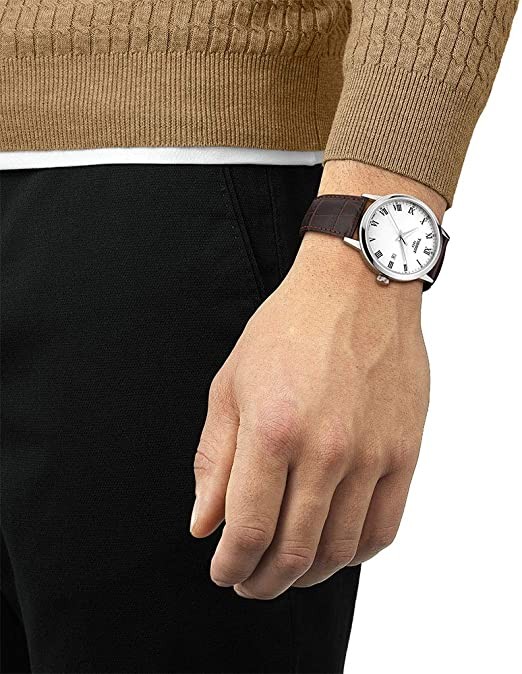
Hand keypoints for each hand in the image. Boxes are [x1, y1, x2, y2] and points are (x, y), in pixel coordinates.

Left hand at [190, 232, 429, 599]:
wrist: (356, 291)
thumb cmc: (288, 330)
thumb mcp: (231, 385)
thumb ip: (216, 460)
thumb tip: (204, 525)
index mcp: (273, 430)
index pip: (248, 529)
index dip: (230, 564)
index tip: (221, 571)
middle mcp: (326, 450)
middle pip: (293, 550)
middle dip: (262, 580)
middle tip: (248, 583)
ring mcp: (372, 454)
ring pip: (339, 550)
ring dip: (306, 576)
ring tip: (286, 572)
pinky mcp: (404, 453)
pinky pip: (383, 529)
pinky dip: (354, 555)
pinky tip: (334, 551)